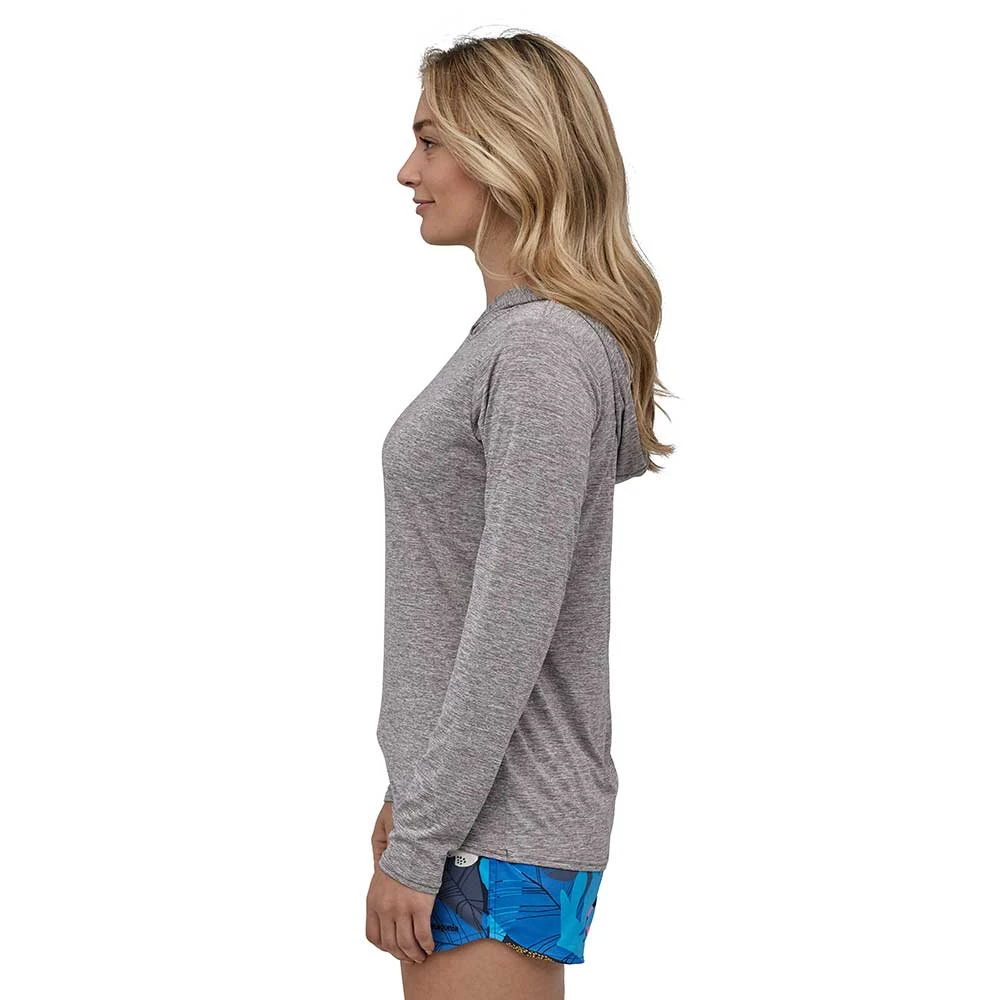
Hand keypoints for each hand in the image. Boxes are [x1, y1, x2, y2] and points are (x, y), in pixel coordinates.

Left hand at [366, 803, 436, 963]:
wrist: (414, 845)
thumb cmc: (400, 856)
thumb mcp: (380, 875)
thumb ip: (380, 893)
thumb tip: (384, 904)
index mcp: (373, 902)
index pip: (373, 935)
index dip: (384, 946)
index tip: (393, 948)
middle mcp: (384, 909)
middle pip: (390, 944)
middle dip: (401, 955)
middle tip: (411, 957)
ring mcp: (401, 909)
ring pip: (405, 944)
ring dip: (414, 954)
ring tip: (421, 956)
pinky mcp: (419, 907)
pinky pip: (422, 936)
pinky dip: (426, 945)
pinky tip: (430, 946)